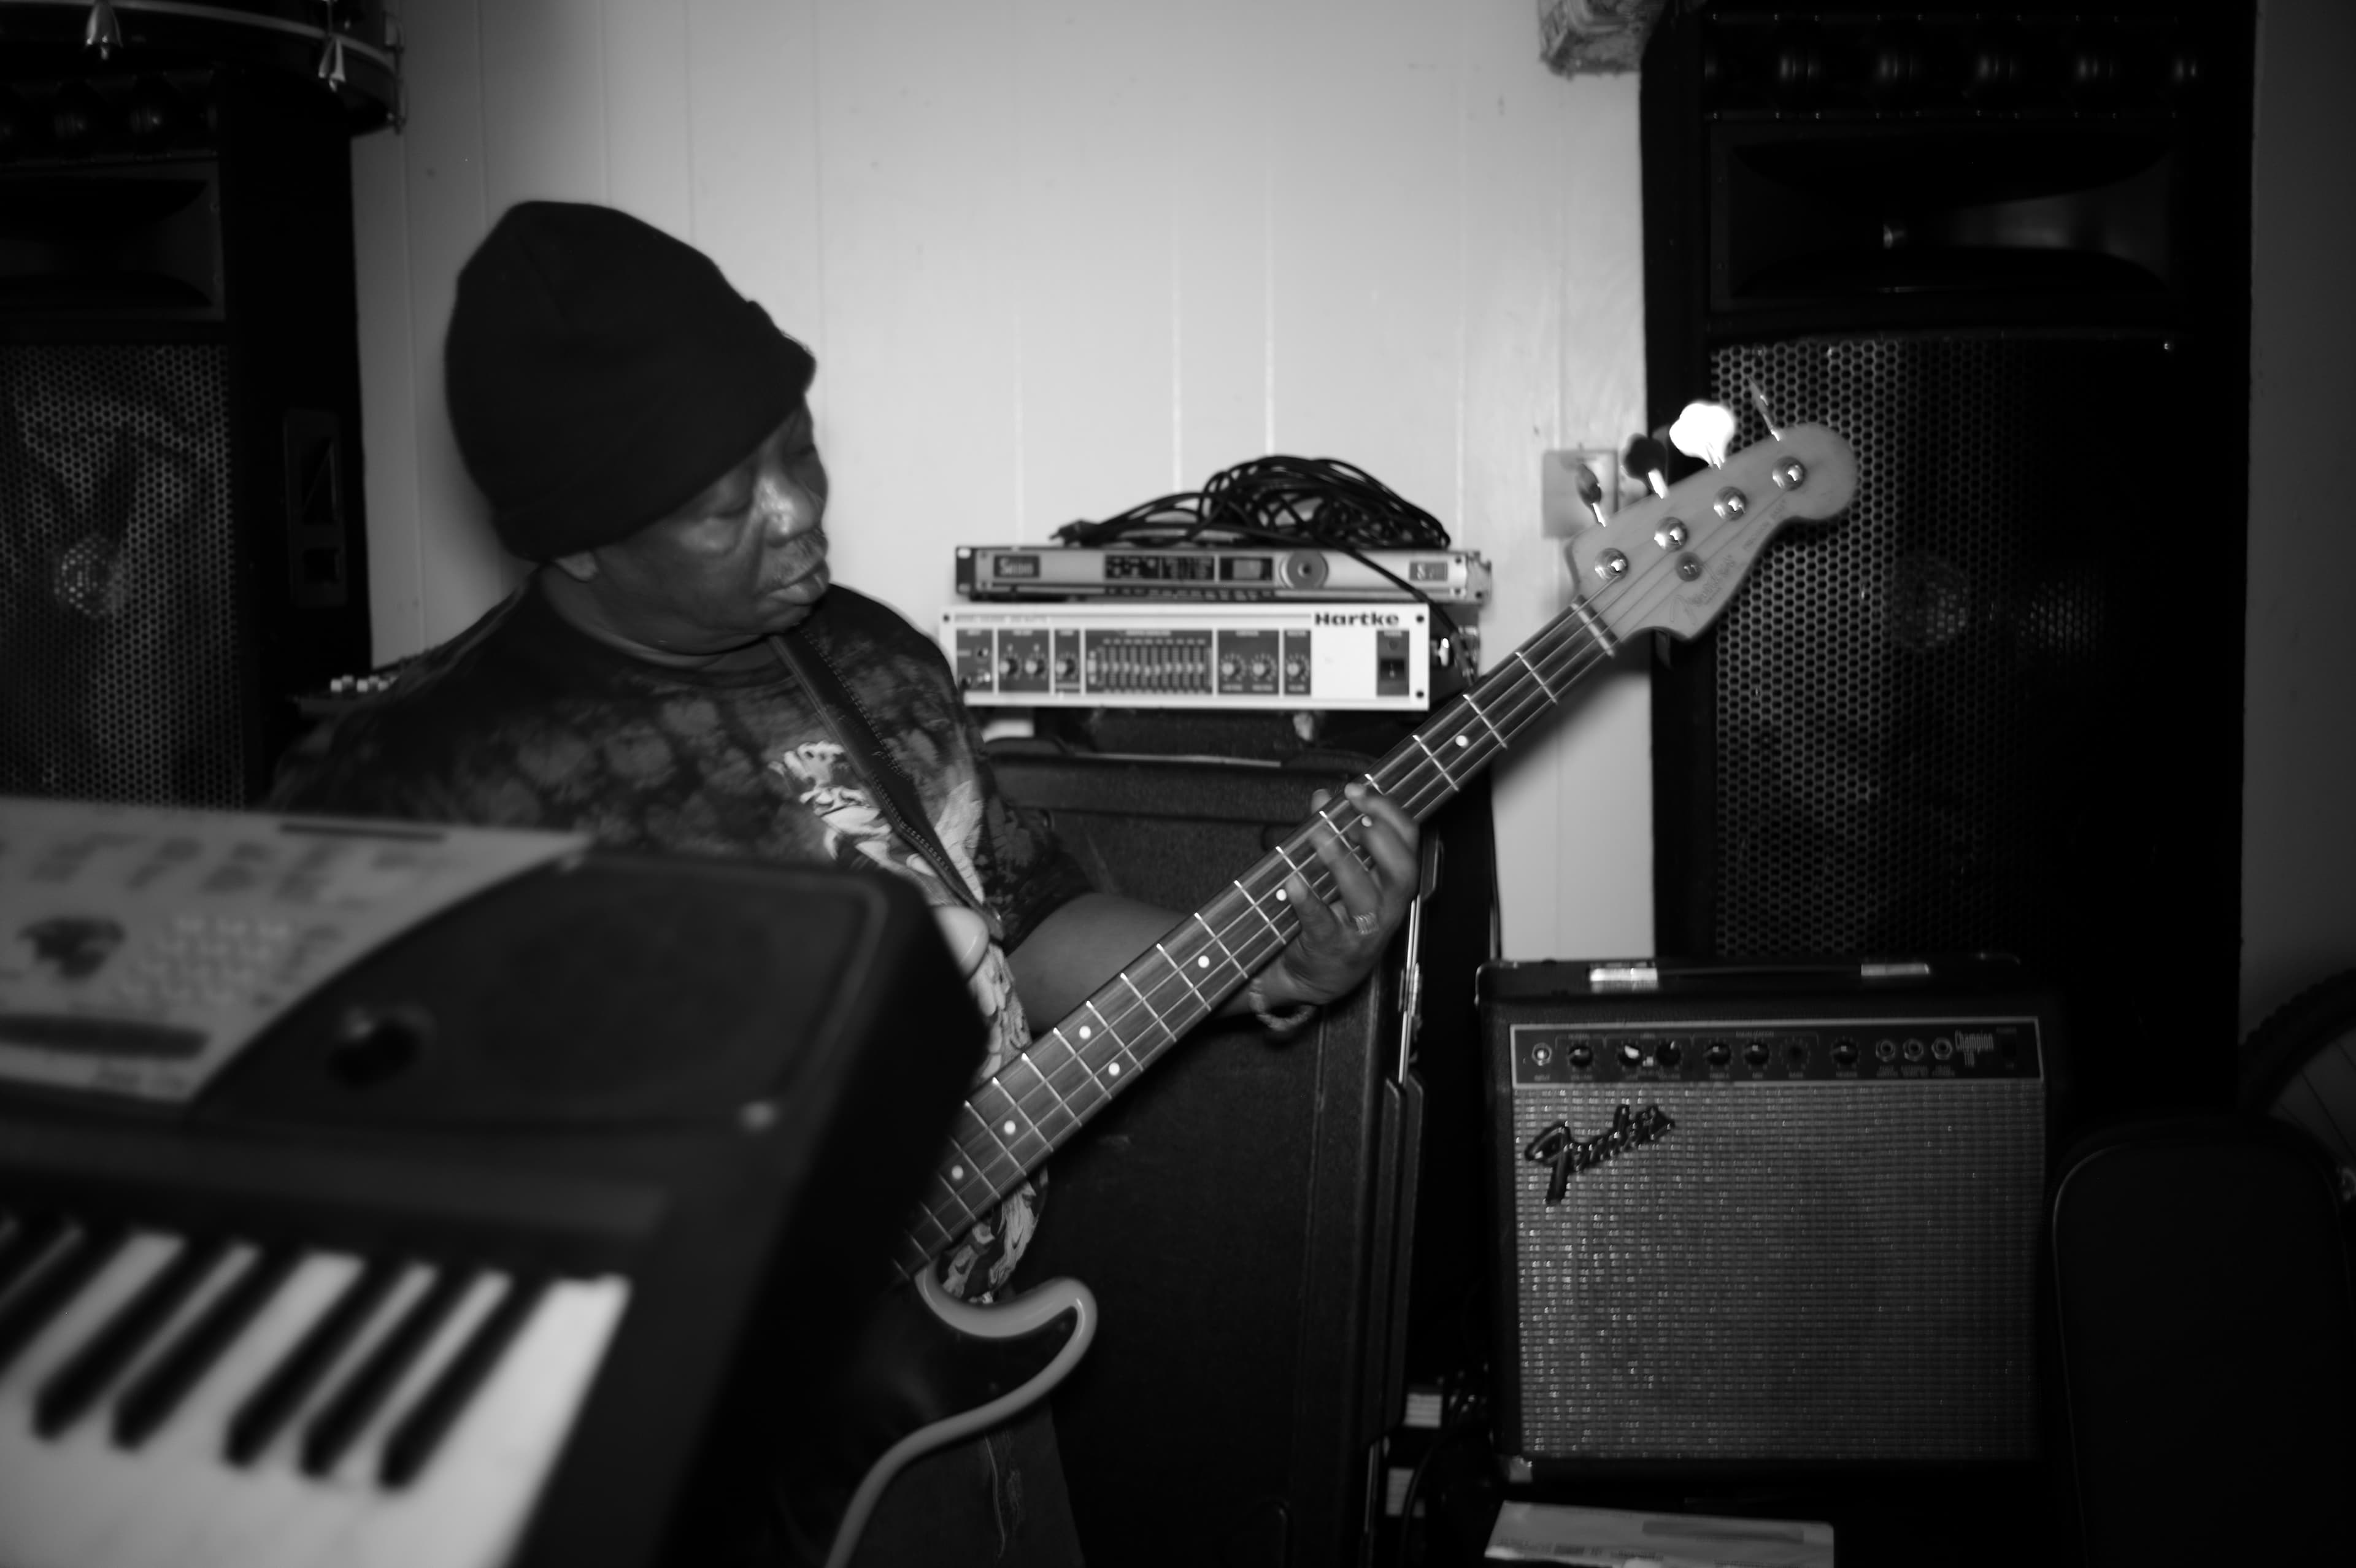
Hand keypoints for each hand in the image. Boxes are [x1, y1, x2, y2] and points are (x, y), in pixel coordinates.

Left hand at [1261, 781, 1419, 1008]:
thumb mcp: (1337, 874)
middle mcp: (1385, 907)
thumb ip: (1331, 832)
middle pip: (1401, 871)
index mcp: (1391, 883)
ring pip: (1365, 896)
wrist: (1314, 975)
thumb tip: (1323, 797)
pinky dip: (1307, 901)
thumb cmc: (1332, 917)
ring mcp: (1361, 930)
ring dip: (1342, 862)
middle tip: (1353, 815)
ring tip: (1319, 836)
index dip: (1388, 812)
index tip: (1359, 790)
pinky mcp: (1332, 947)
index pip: (1407, 843)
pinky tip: (1292, 882)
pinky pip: (1322, 922)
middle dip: (1380, 837)